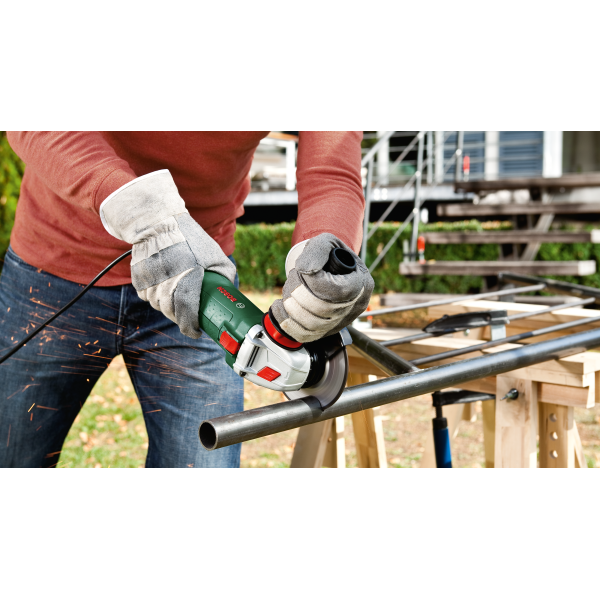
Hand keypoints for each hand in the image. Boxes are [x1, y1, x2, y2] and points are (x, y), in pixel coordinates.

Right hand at [100, 170, 235, 338]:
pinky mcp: (139, 277)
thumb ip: (224, 272)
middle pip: (171, 312)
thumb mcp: (214, 253)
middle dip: (180, 318)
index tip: (196, 331)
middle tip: (189, 316)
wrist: (158, 222)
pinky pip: (145, 295)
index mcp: (187, 279)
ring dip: (166, 306)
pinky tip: (162, 287)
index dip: (190, 327)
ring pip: (157, 304)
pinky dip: (153, 295)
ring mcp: (150, 281)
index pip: (186, 314)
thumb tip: (230, 289)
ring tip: (176, 297)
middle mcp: (166, 283)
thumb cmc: (188, 237)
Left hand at [271, 233, 373, 342]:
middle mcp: (354, 307)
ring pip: (312, 325)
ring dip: (292, 307)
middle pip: (322, 310)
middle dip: (299, 292)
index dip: (313, 281)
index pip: (336, 291)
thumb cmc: (330, 256)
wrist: (331, 270)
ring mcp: (340, 322)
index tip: (302, 269)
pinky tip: (281, 307)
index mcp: (360, 284)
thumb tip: (305, 269)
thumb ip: (318, 249)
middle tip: (293, 278)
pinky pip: (305, 336)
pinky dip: (287, 322)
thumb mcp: (328, 242)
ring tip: (289, 291)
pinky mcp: (325, 331)